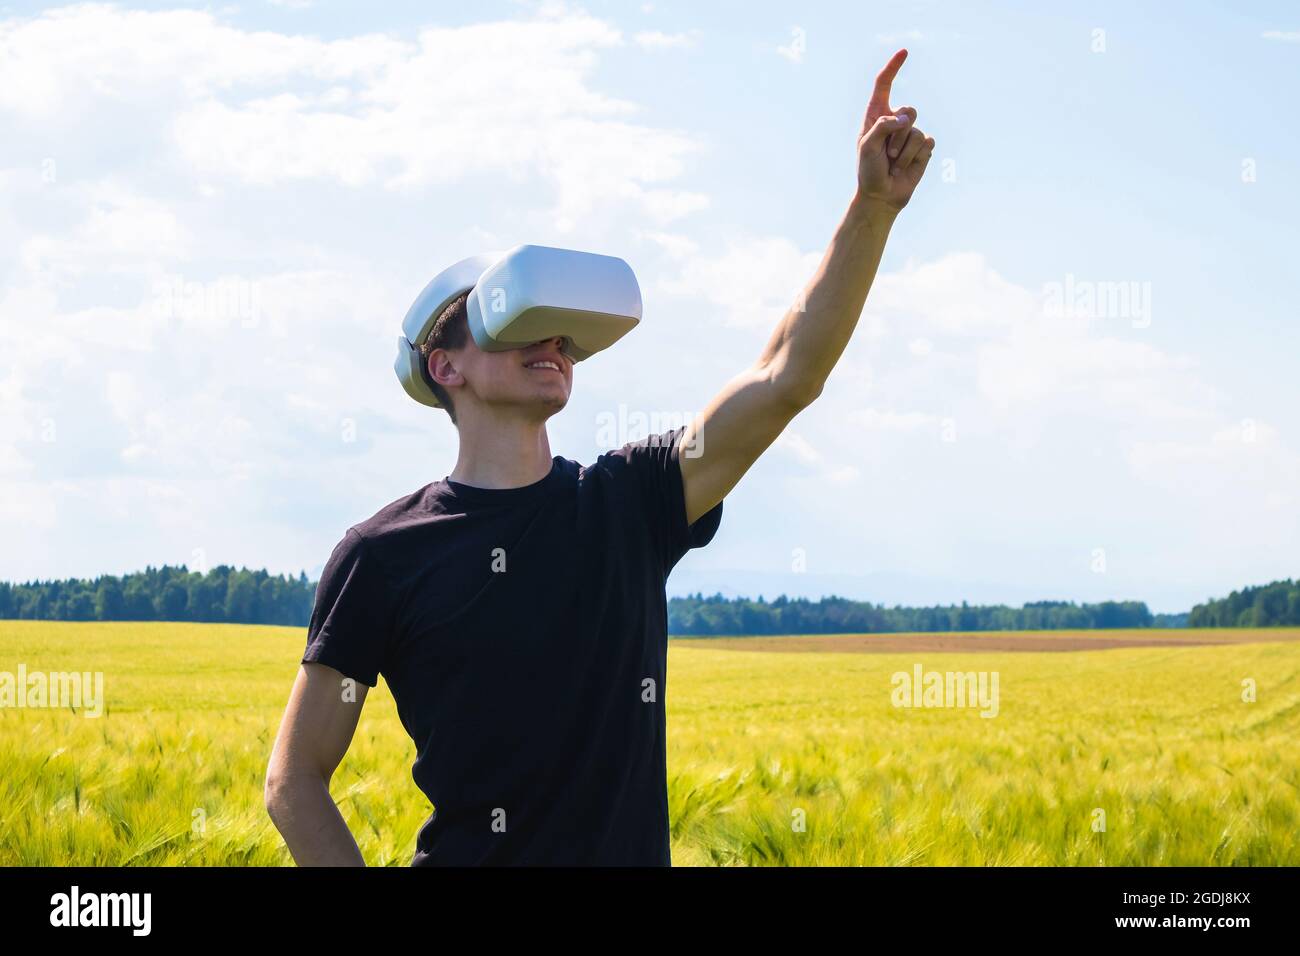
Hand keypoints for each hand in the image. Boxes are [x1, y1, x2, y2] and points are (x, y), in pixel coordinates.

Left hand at [856, 49, 934, 211]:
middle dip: (897, 134)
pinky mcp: (923, 147)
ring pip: (916, 130)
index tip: (904, 52)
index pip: (884, 85)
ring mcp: (910, 133)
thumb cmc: (869, 170)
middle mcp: (895, 121)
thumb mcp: (867, 146)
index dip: (894, 67)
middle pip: (908, 110)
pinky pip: (927, 142)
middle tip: (886, 154)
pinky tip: (906, 166)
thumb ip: (883, 126)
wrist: (881, 195)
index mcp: (876, 116)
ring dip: (903, 151)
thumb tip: (905, 119)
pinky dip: (915, 156)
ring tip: (893, 163)